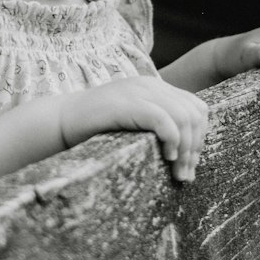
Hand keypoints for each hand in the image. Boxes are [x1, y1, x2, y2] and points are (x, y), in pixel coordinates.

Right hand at [59, 76, 208, 181]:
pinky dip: (171, 140)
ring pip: (183, 117)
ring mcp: (138, 92)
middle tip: (186, 174)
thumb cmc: (94, 130)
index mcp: (154, 88)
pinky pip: (163, 120)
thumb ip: (156, 127)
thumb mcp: (133, 124)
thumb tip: (186, 155)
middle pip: (195, 114)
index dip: (200, 137)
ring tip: (178, 172)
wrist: (59, 121)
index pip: (197, 108)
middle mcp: (150, 85)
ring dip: (186, 149)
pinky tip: (167, 157)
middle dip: (196, 147)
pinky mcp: (127, 104)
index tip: (189, 163)